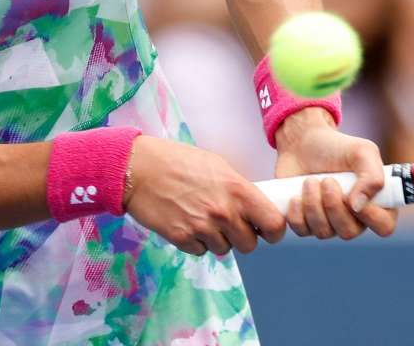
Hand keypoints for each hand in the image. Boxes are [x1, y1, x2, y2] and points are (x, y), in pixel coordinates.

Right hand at [124, 136, 285, 256]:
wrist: (140, 169)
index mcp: (238, 190)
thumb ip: (238, 189)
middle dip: (242, 237)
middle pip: (249, 244)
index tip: (267, 230)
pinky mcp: (182, 239)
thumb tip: (253, 208)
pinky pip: (201, 251)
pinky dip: (196, 242)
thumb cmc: (178, 161)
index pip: (273, 224)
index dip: (273, 231)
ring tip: (202, 218)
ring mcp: (202, 227)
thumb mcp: (218, 166)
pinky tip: (187, 222)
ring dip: (217, 239)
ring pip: (224, 249)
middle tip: (229, 223)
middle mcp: (224, 212)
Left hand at [273, 108, 397, 240]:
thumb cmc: (338, 148)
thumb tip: (357, 206)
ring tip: (310, 181)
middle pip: (349, 232)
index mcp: (376, 203)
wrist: (303, 143)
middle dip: (334, 206)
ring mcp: (330, 224)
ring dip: (314, 204)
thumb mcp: (362, 152)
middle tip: (327, 180)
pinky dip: (297, 213)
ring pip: (324, 232)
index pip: (384, 226)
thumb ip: (372, 176)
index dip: (371, 217)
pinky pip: (302, 230)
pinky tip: (296, 196)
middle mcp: (355, 219)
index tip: (352, 196)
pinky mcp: (306, 224)